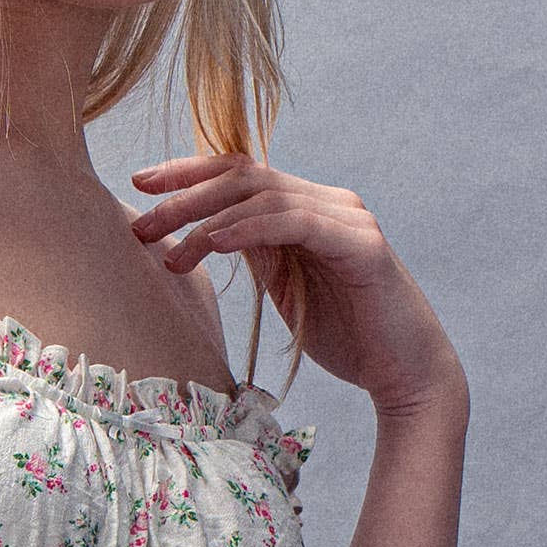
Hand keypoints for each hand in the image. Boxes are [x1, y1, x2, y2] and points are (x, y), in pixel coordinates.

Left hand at [130, 153, 464, 416]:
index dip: (188, 172)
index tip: (140, 184)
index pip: (240, 172)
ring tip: (168, 248)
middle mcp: (328, 202)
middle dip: (185, 193)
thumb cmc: (346, 336)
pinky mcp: (362, 245)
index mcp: (307, 209)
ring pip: (264, 196)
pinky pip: (295, 223)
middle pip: (244, 175)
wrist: (405, 373)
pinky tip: (215, 242)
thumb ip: (258, 253)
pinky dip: (250, 228)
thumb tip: (209, 230)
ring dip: (206, 218)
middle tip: (141, 219)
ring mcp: (348, 218)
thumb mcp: (286, 288)